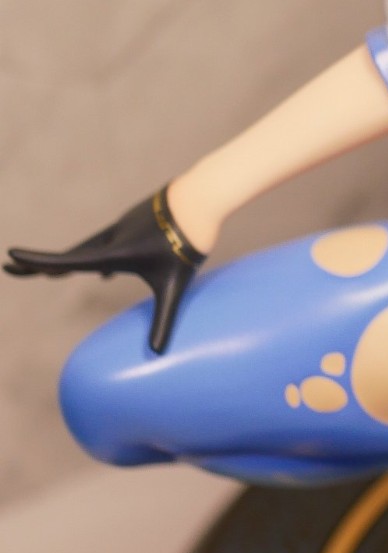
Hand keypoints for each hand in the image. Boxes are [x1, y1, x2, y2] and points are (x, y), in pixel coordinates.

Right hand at [5, 188, 206, 353]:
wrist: (204, 198)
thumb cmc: (189, 243)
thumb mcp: (175, 286)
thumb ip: (163, 320)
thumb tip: (158, 354)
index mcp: (114, 253)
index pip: (66, 261)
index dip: (37, 262)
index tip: (10, 258)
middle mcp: (112, 238)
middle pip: (68, 255)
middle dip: (39, 265)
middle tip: (11, 268)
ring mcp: (122, 227)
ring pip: (89, 249)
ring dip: (68, 262)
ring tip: (48, 276)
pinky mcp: (135, 222)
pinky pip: (110, 245)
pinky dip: (98, 259)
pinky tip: (105, 274)